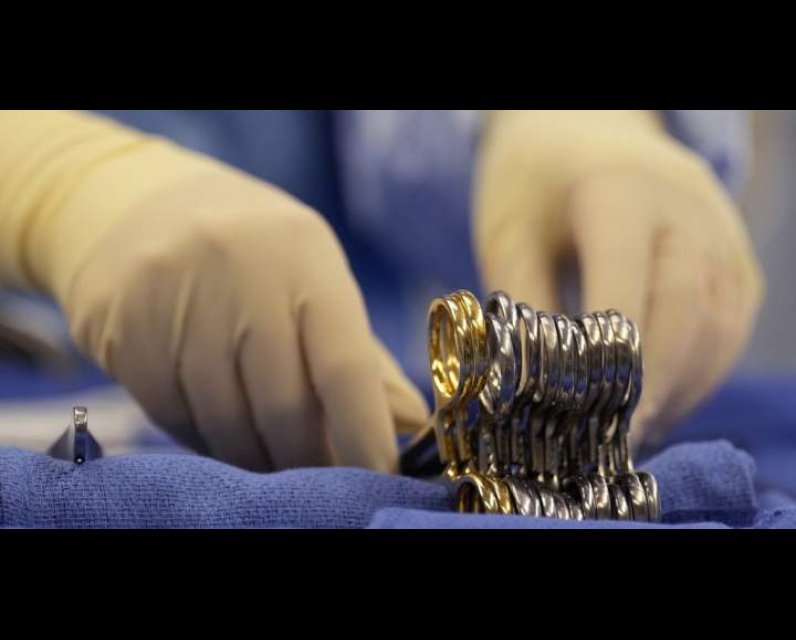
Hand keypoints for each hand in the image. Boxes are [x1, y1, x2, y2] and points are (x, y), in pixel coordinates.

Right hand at [10, 113, 427, 471]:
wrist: (139, 205)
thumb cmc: (253, 254)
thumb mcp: (314, 278)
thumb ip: (362, 354)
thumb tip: (407, 423)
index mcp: (303, 257)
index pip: (344, 365)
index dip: (364, 433)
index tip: (379, 477)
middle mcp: (239, 272)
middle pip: (283, 406)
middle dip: (309, 460)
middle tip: (321, 481)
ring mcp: (173, 298)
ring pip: (226, 421)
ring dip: (257, 459)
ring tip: (274, 463)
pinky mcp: (123, 330)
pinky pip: (174, 417)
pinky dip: (207, 442)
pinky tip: (223, 435)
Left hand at [474, 110, 764, 446]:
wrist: (579, 132)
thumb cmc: (534, 185)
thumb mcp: (509, 236)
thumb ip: (525, 309)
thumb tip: (537, 390)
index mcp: (619, 193)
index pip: (627, 291)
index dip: (611, 365)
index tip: (588, 422)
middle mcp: (686, 207)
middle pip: (685, 312)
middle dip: (651, 385)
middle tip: (614, 440)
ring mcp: (720, 229)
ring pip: (719, 325)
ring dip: (681, 385)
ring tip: (637, 428)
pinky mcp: (733, 254)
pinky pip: (731, 322)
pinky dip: (701, 368)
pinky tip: (663, 398)